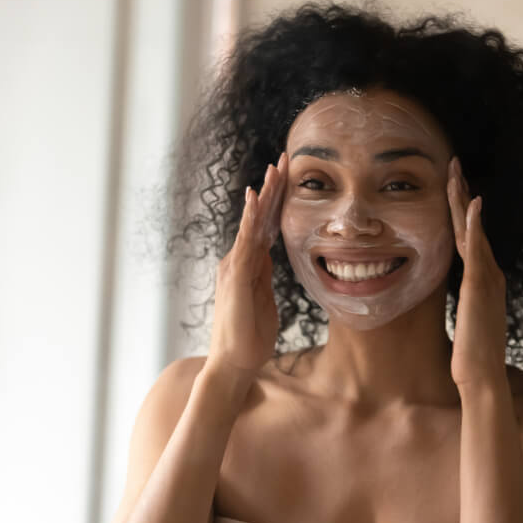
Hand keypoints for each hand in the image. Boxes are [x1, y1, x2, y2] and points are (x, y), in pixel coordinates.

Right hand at [206, 152, 287, 377]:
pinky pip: (246, 241)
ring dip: (264, 195)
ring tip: (274, 169)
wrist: (233, 363)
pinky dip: (251, 219)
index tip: (289, 176)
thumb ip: (262, 278)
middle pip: (259, 217)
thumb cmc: (250, 337)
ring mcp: (235, 266)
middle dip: (272, 188)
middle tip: (284, 158)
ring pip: (252, 223)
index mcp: (249, 264)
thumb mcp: (263, 301)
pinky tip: (256, 200)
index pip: (265, 225)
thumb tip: (267, 258)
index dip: (276, 201)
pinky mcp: (236, 276)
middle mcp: (238, 260)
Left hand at [446, 157, 509, 391]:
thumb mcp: (467, 322)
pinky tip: (473, 203)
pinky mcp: (480, 286)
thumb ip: (467, 305)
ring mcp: (486, 278)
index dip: (462, 211)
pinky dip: (476, 224)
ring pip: (473, 229)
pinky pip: (477, 248)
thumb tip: (462, 299)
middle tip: (453, 165)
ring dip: (464, 199)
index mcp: (483, 281)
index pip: (470, 237)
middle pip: (472, 225)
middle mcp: (489, 274)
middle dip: (462, 194)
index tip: (454, 187)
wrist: (481, 378)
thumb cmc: (472, 357)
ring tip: (456, 172)